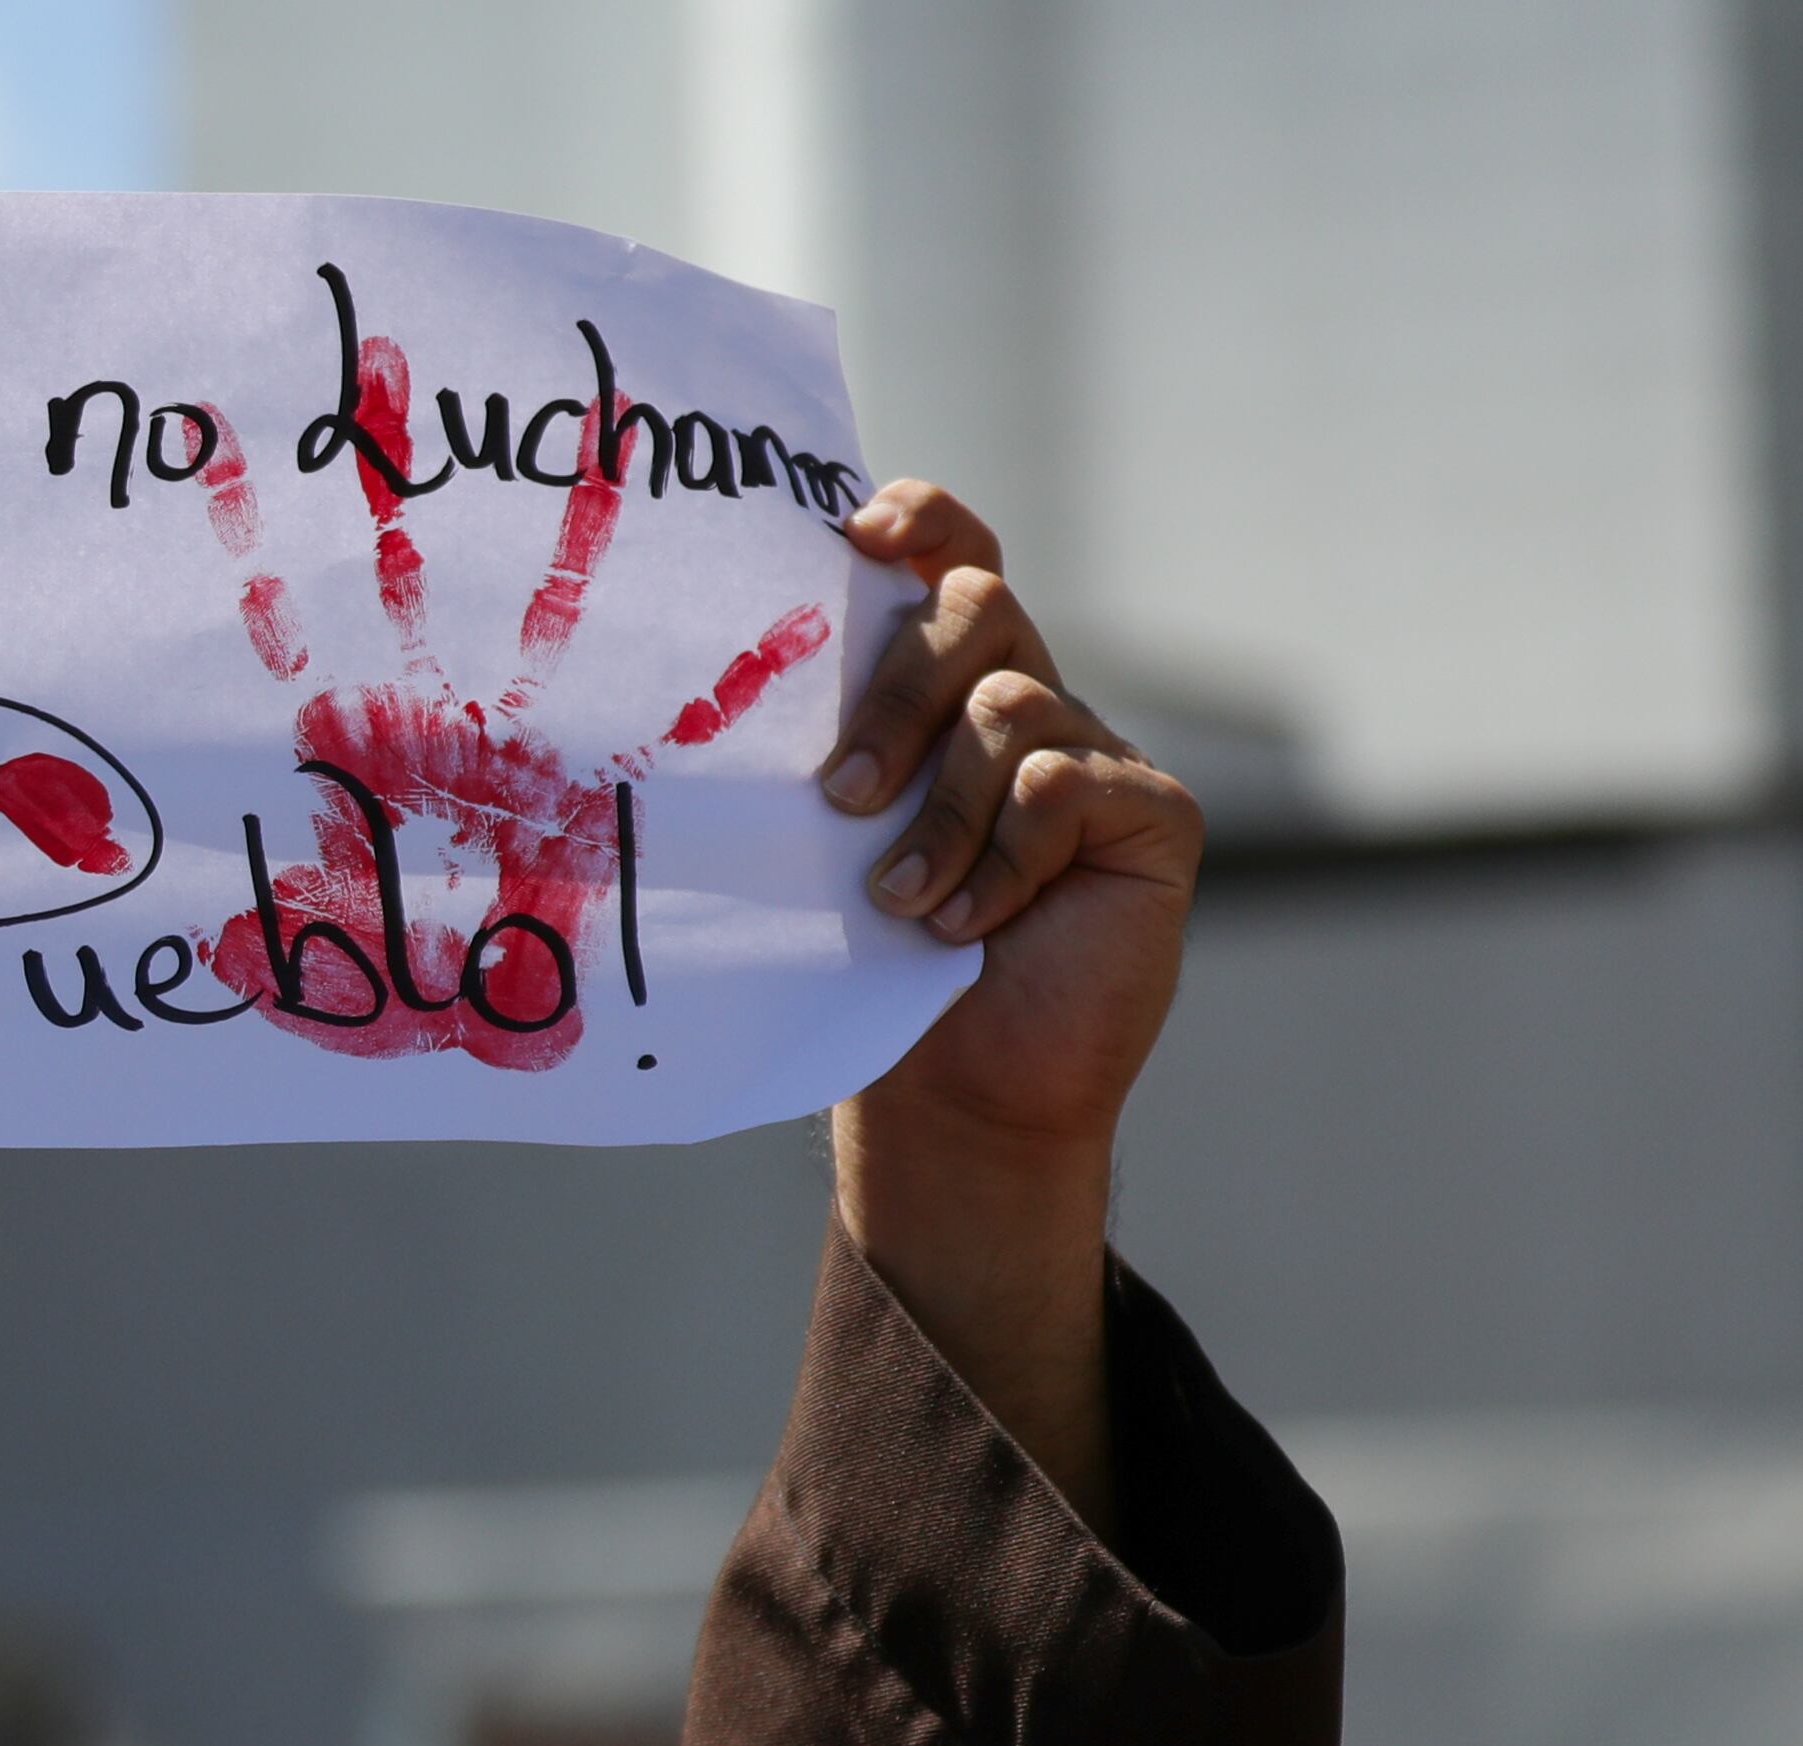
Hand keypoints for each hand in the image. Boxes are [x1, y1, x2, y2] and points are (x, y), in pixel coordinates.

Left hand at [813, 484, 1201, 1528]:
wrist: (952, 1094)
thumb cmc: (869, 966)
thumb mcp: (826, 844)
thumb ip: (816, 753)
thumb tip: (725, 674)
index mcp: (947, 689)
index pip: (952, 557)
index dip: (922, 520)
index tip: (859, 531)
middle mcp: (1029, 699)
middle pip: (976, 610)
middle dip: (895, 694)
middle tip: (839, 796)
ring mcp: (1097, 753)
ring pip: (1010, 707)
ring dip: (940, 815)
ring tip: (899, 900)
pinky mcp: (1152, 815)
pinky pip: (1064, 785)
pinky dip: (1002, 861)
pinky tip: (970, 928)